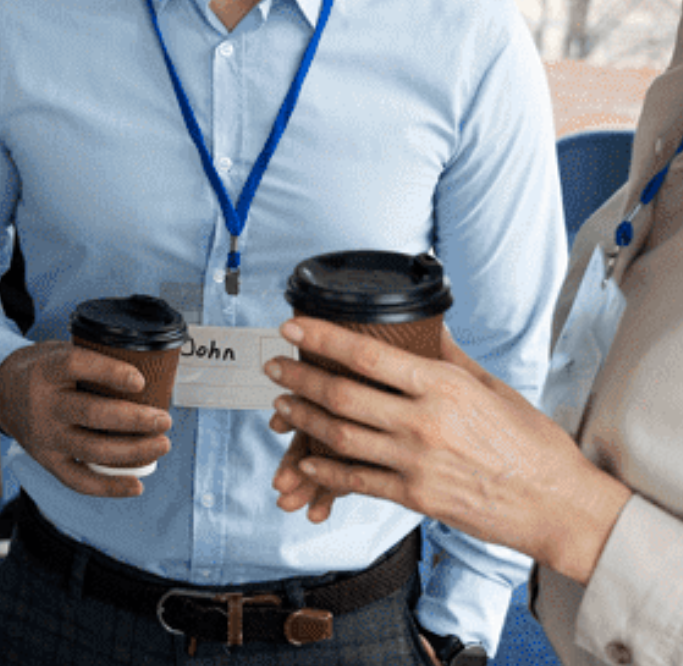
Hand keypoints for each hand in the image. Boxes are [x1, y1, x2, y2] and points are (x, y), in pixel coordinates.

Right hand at [0, 341, 172, 497]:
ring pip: (93, 450)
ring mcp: (45, 437)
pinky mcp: (47, 461)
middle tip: (164, 419)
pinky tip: (137, 484)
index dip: (111, 373)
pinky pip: (79, 481)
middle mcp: (43, 405)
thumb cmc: (43, 369)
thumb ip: (92, 360)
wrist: (1, 392)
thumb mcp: (59, 350)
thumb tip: (147, 371)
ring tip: (162, 444)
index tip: (141, 380)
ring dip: (133, 451)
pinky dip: (110, 487)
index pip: (77, 366)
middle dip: (135, 419)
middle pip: (92, 414)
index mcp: (46, 370)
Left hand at [265, 319, 631, 584]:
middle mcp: (423, 423)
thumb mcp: (492, 386)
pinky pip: (357, 481)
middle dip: (299, 378)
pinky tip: (306, 460)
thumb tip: (424, 326)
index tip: (291, 327)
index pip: (366, 355)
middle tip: (274, 367)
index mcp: (442, 387)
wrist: (560, 506)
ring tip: (282, 406)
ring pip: (340, 437)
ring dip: (304, 419)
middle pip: (342, 395)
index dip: (322, 338)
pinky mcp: (415, 497)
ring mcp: (416, 463)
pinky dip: (325, 470)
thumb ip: (449, 357)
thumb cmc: (532, 444)